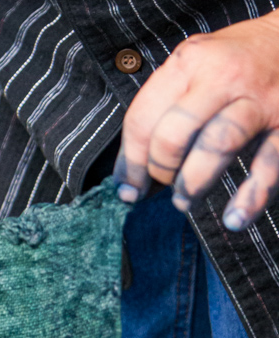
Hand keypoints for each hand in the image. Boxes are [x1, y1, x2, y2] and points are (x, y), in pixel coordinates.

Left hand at [113, 12, 278, 230]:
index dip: (130, 164)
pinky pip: (268, 168)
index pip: (142, 120)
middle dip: (161, 172)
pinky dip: (250, 199)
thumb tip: (128, 183)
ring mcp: (258, 102)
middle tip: (166, 184)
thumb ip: (158, 115)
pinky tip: (234, 219)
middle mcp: (223, 78)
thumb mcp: (191, 69)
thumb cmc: (232, 62)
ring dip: (193, 185)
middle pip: (173, 137)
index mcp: (189, 63)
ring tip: (186, 201)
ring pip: (216, 148)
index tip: (129, 188)